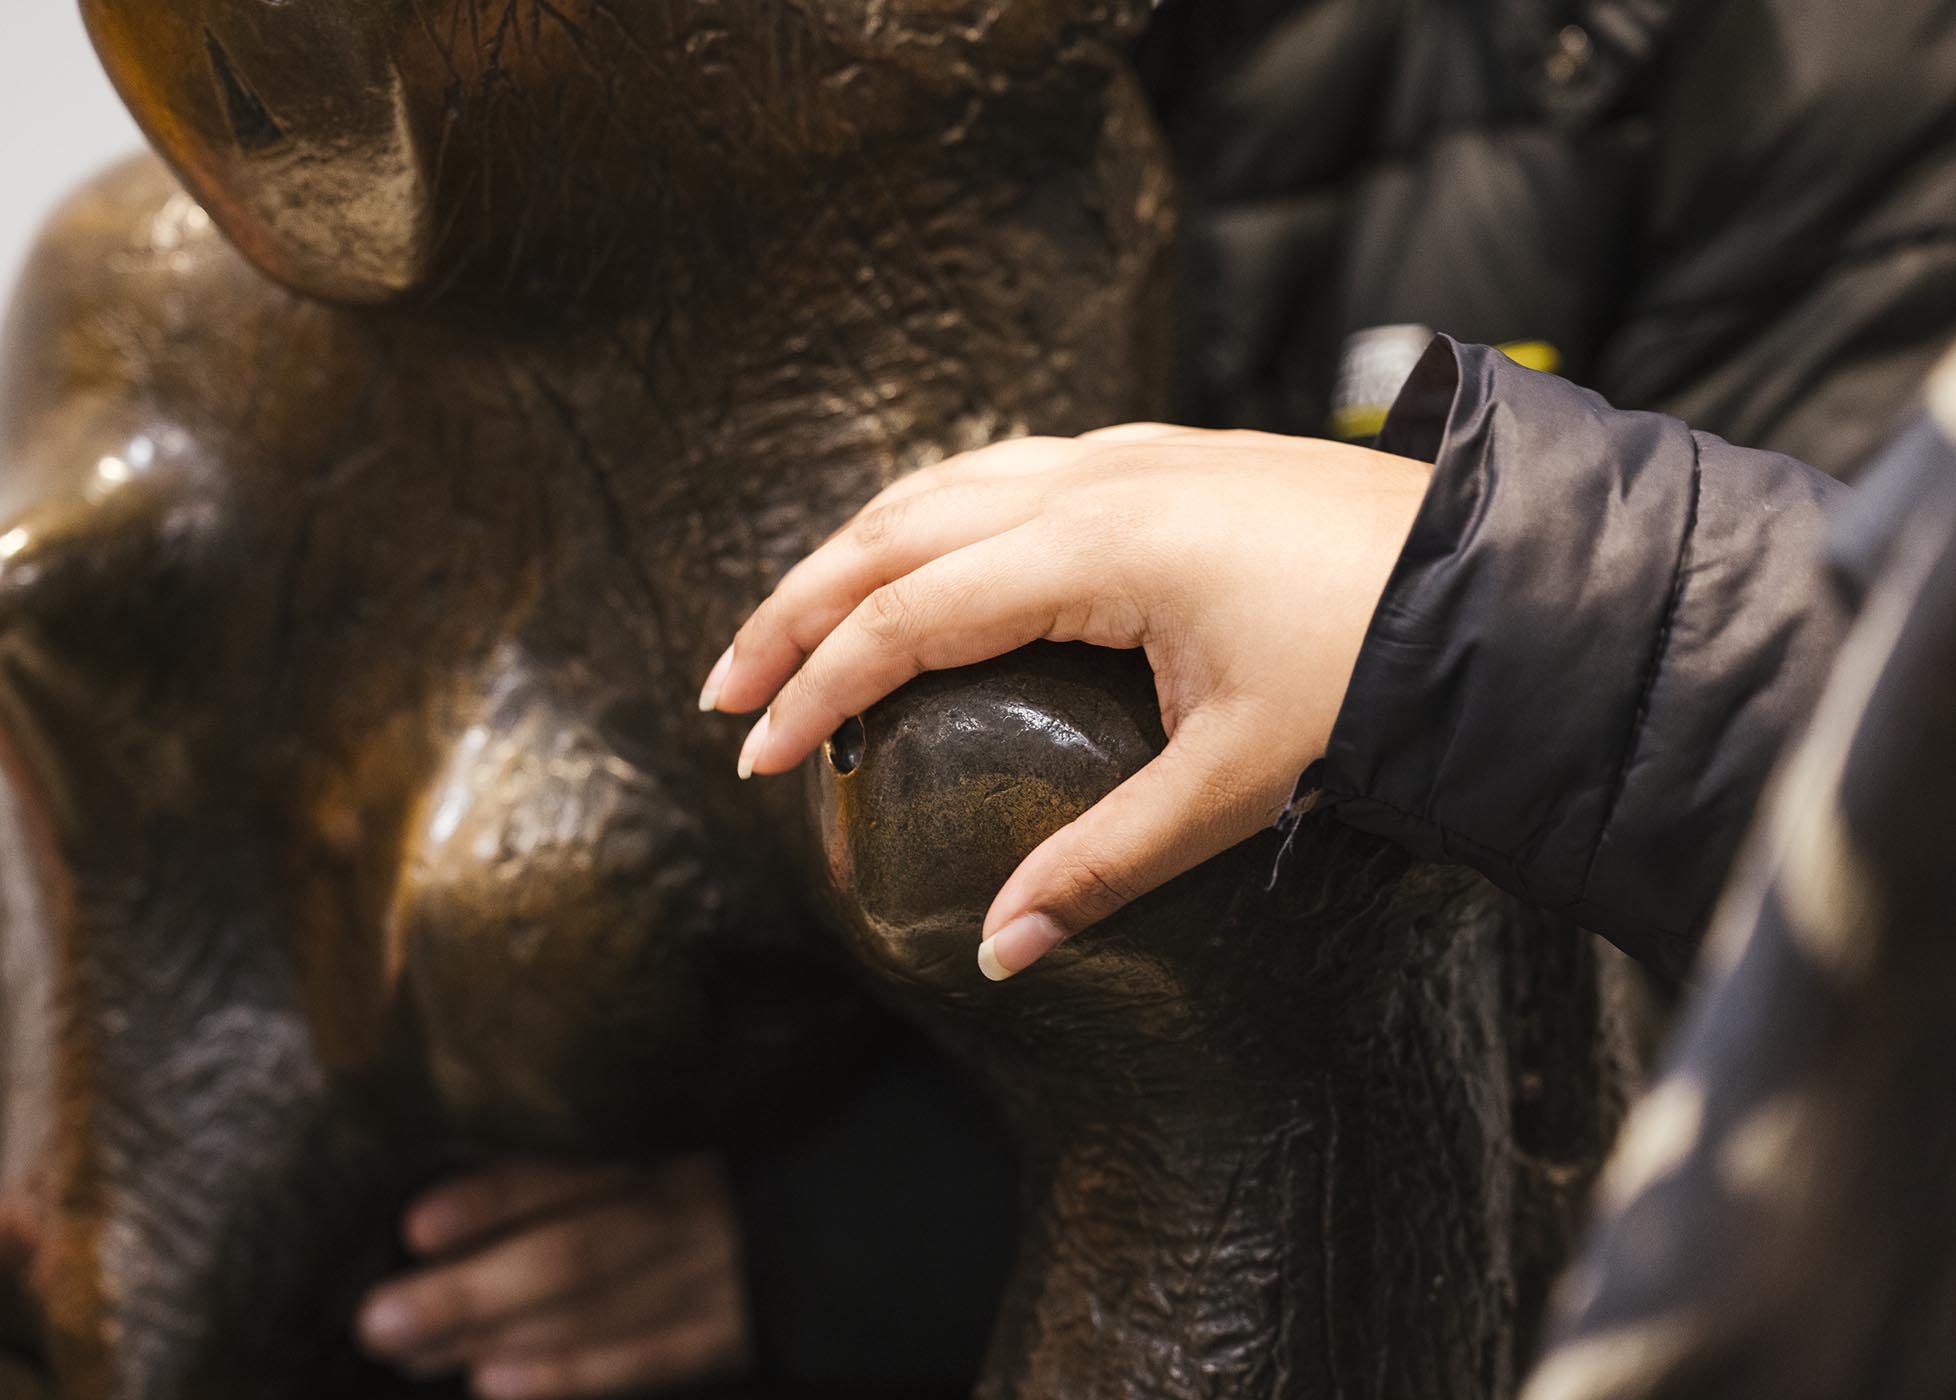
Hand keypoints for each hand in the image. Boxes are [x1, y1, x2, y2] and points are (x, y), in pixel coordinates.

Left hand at [358, 1156, 751, 1398]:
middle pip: (572, 1256)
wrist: (832, 1221)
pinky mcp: (725, 1336)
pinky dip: (564, 1376)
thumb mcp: (669, 1137)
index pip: (576, 1168)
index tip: (416, 1223)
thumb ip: (579, 1158)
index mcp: (668, 1147)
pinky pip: (641, 1363)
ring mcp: (712, 1280)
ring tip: (405, 1350)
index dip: (498, 1197)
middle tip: (378, 1317)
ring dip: (490, 1338)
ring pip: (593, 1316)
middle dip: (468, 1293)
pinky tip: (492, 1383)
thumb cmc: (716, 1176)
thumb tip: (448, 1191)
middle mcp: (686, 1211)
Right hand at [700, 425, 1430, 978]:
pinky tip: (917, 558)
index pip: (908, 616)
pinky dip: (926, 518)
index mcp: (1098, 548)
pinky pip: (1000, 471)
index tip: (761, 756)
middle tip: (728, 692)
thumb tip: (994, 948)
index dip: (819, 687)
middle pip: (892, 535)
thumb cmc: (1380, 672)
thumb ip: (1101, 863)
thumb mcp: (1235, 782)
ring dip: (852, 555)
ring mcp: (1126, 454)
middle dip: (796, 611)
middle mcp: (1094, 481)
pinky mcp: (1160, 455)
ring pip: (939, 486)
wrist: (1502, 576)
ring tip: (792, 627)